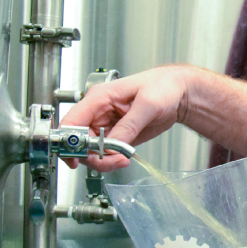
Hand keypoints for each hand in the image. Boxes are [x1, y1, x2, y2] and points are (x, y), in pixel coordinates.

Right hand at [59, 65, 194, 171]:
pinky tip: (124, 157)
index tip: (76, 158)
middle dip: (91, 155)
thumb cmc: (163, 87)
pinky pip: (105, 152)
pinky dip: (112, 159)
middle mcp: (98, 112)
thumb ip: (129, 125)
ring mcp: (106, 125)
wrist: (178, 94)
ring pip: (90, 150)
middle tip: (113, 161)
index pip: (71, 121)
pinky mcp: (117, 135)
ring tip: (122, 159)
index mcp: (99, 97)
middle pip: (79, 141)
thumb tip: (112, 144)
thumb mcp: (148, 104)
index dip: (68, 142)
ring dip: (103, 160)